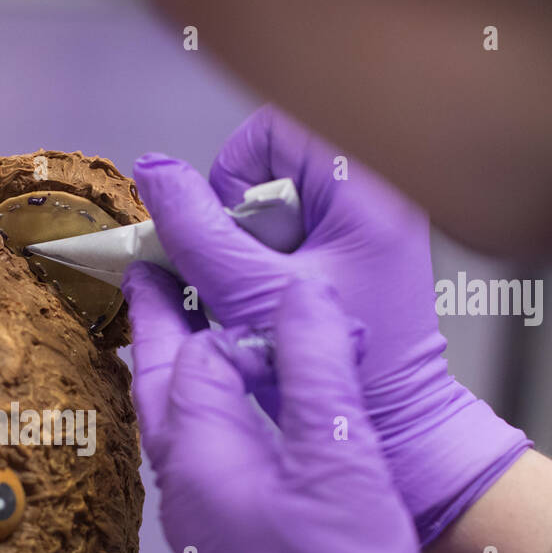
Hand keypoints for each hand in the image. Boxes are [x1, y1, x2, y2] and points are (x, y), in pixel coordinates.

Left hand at [124, 261, 442, 552]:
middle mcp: (181, 482)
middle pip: (156, 384)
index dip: (238, 320)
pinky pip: (189, 454)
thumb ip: (315, 368)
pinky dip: (196, 413)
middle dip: (156, 324)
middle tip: (147, 270)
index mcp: (201, 452)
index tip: (265, 294)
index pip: (201, 356)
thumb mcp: (340, 455)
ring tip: (181, 327)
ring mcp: (193, 515)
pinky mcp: (214, 538)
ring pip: (166, 422)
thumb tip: (300, 299)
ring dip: (172, 368)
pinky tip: (224, 412)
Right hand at [144, 106, 530, 544]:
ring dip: (251, 250)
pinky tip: (281, 304)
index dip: (233, 176)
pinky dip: (270, 265)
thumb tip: (151, 174)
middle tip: (250, 276)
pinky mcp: (359, 251)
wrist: (400, 423)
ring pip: (273, 206)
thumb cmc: (341, 367)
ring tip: (269, 296)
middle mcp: (376, 192)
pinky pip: (292, 233)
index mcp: (367, 186)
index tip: (233, 238)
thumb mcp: (251, 295)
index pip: (271, 129)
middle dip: (239, 223)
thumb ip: (197, 234)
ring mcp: (369, 223)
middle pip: (268, 169)